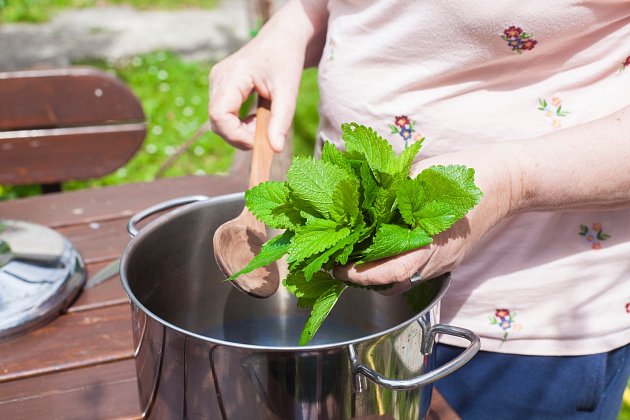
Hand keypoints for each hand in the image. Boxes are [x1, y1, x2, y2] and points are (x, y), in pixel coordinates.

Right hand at [209, 0, 328, 151]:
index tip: (258, 141)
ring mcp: (216, 81)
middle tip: (265, 132)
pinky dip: (238, 123)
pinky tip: (255, 116)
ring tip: (262, 120)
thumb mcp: (289, 91)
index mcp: (233, 75)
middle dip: (240, 135)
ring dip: (240, 130)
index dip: (235, 135)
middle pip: (217, 121)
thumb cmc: (286, 60)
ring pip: (218, 120)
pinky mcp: (220, 86)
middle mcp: (219, 77)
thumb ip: (281, 121)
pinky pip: (222, 114)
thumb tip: (275, 149)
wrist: (282, 39)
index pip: (219, 114)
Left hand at [333, 146, 520, 293]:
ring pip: (404, 280)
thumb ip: (393, 191)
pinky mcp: (448, 257)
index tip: (337, 267)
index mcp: (432, 242)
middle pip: (394, 284)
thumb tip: (359, 197)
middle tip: (339, 263)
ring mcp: (445, 262)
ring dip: (377, 275)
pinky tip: (380, 249)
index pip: (390, 271)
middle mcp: (438, 260)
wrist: (510, 180)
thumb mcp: (426, 176)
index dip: (360, 275)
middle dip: (363, 280)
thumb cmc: (469, 174)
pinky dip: (393, 266)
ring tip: (355, 257)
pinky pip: (416, 270)